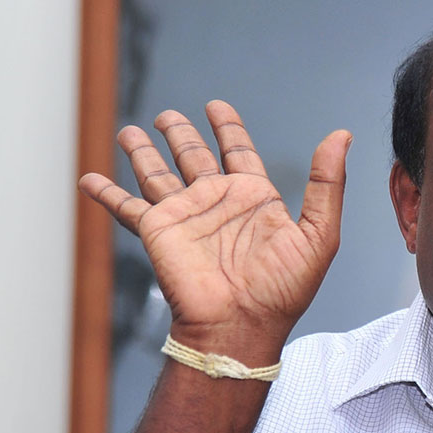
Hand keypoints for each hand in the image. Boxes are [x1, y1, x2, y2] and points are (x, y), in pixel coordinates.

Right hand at [79, 100, 350, 364]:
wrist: (241, 325)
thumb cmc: (283, 290)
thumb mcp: (318, 233)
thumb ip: (327, 183)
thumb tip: (342, 135)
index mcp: (255, 200)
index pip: (239, 152)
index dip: (228, 128)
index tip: (217, 106)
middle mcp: (218, 203)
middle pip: (194, 157)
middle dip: (181, 135)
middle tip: (169, 115)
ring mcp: (186, 216)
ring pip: (158, 174)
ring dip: (143, 153)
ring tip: (131, 132)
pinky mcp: (158, 232)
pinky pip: (126, 207)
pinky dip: (106, 193)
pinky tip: (90, 179)